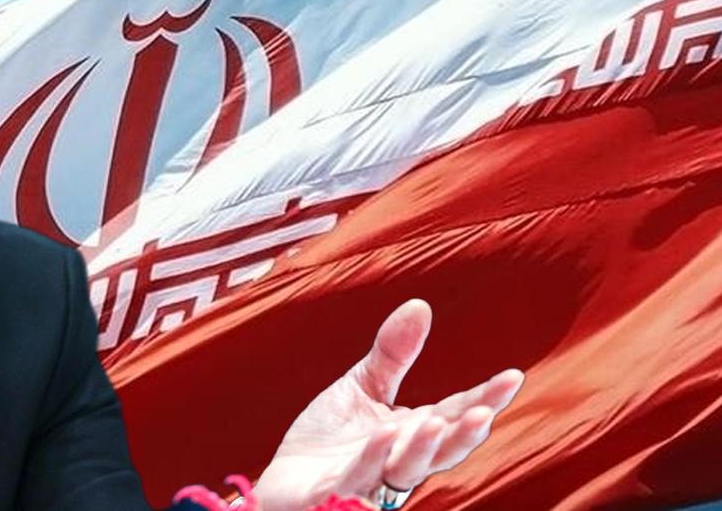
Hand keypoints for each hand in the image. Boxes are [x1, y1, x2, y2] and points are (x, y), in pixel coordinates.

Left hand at [251, 299, 523, 510]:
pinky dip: (372, 458)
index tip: (513, 376)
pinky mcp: (336, 493)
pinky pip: (358, 477)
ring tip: (434, 422)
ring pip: (405, 468)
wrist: (285, 481)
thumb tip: (420, 305)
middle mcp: (400, 460)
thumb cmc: (329, 440)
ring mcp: (371, 480)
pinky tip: (384, 435)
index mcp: (411, 433)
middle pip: (440, 450)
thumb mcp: (362, 388)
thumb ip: (393, 354)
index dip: (484, 399)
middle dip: (464, 434)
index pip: (454, 415)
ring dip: (422, 448)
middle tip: (485, 413)